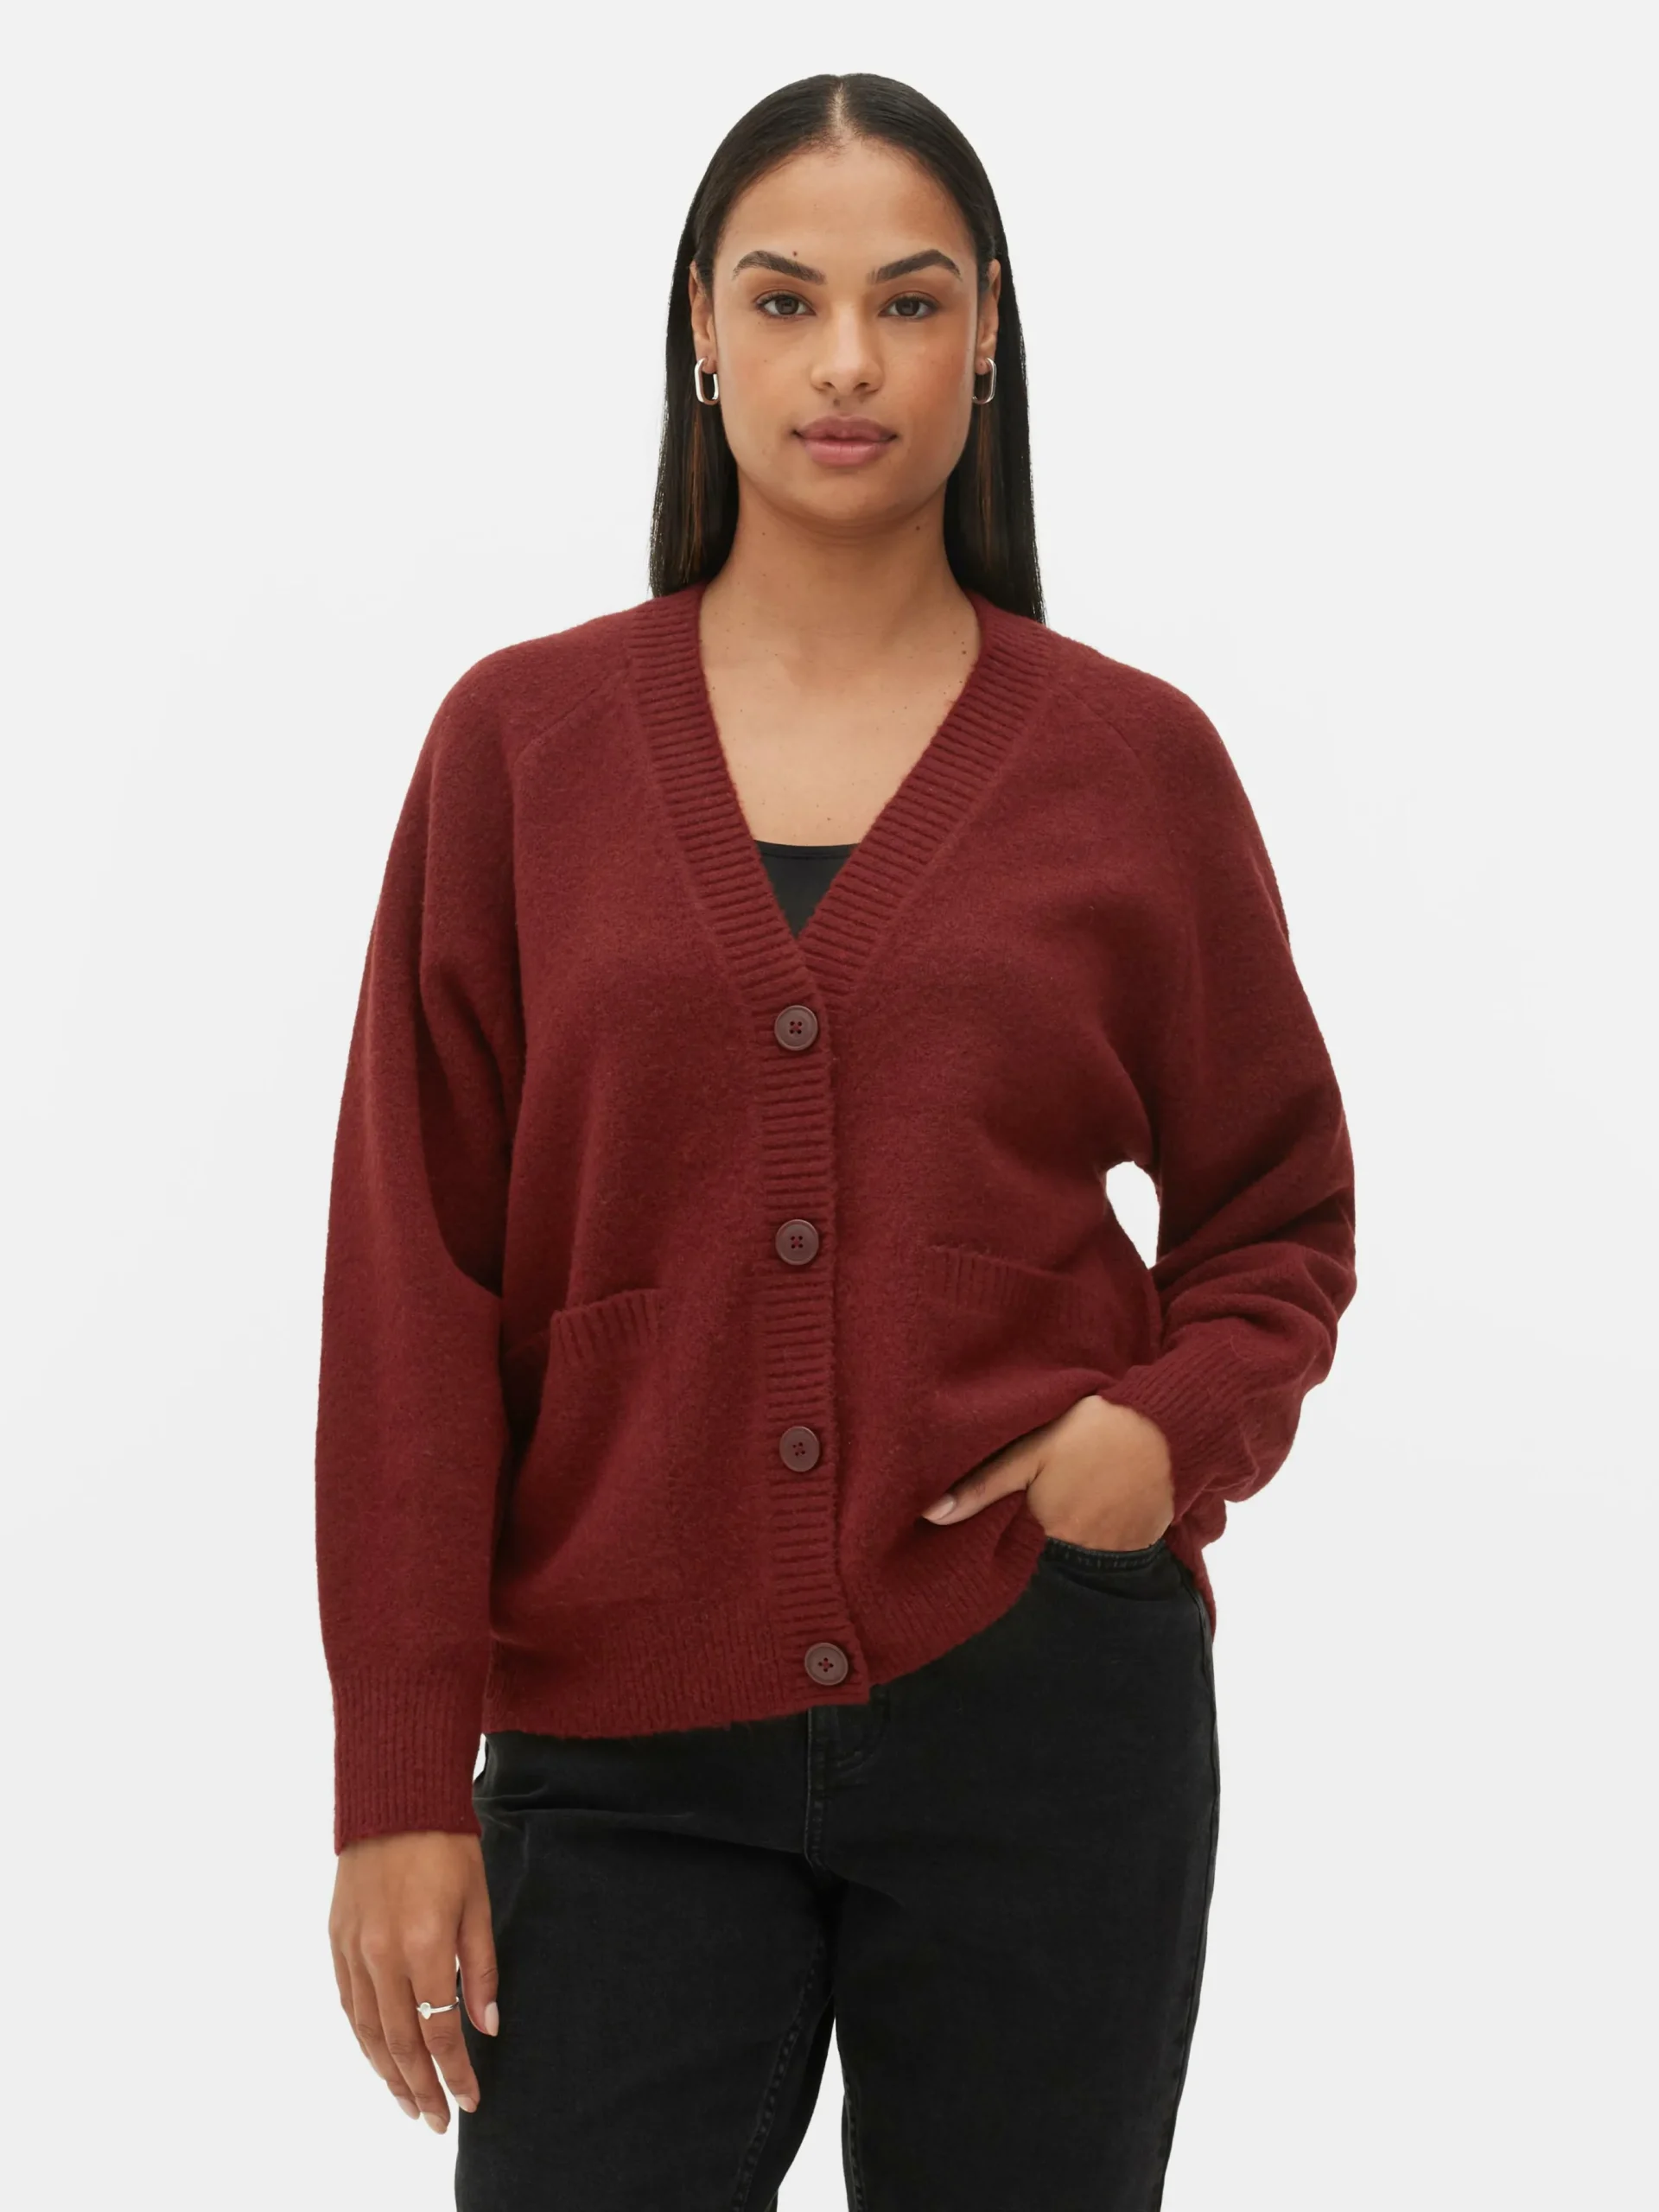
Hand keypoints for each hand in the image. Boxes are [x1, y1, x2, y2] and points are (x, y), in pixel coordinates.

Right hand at [329, 1830, 498, 2132]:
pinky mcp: (336, 1941)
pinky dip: (364, 2038)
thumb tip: (487, 2026)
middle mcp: (382, 1956)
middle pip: (399, 2042)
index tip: (469, 2101)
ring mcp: (353, 1950)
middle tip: (436, 2121)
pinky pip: (349, 2004)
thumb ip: (479, 1969)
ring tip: (407, 2103)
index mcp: (423, 1946)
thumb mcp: (478, 1903)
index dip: (454, 2071)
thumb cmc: (446, 1847)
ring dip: (388, 2074)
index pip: (439, 2030)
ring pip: (368, 2031)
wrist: (396, 1801)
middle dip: (420, 2087)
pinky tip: (379, 2058)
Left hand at [918, 1393, 1174, 1549]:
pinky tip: (1090, 1513)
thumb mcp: (1031, 1450)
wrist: (1167, 1429)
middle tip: (1025, 1520)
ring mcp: (1112, 1555)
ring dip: (1063, 1545)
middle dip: (1026, 1549)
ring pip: (1073, 1561)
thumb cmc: (1094, 1432)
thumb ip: (982, 1485)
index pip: (1008, 1557)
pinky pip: (1105, 1554)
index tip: (977, 1542)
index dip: (994, 1548)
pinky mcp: (1137, 1546)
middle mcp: (1078, 1554)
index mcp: (1046, 1532)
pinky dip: (1094, 1540)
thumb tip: (930, 1516)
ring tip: (1061, 1514)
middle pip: (1039, 1562)